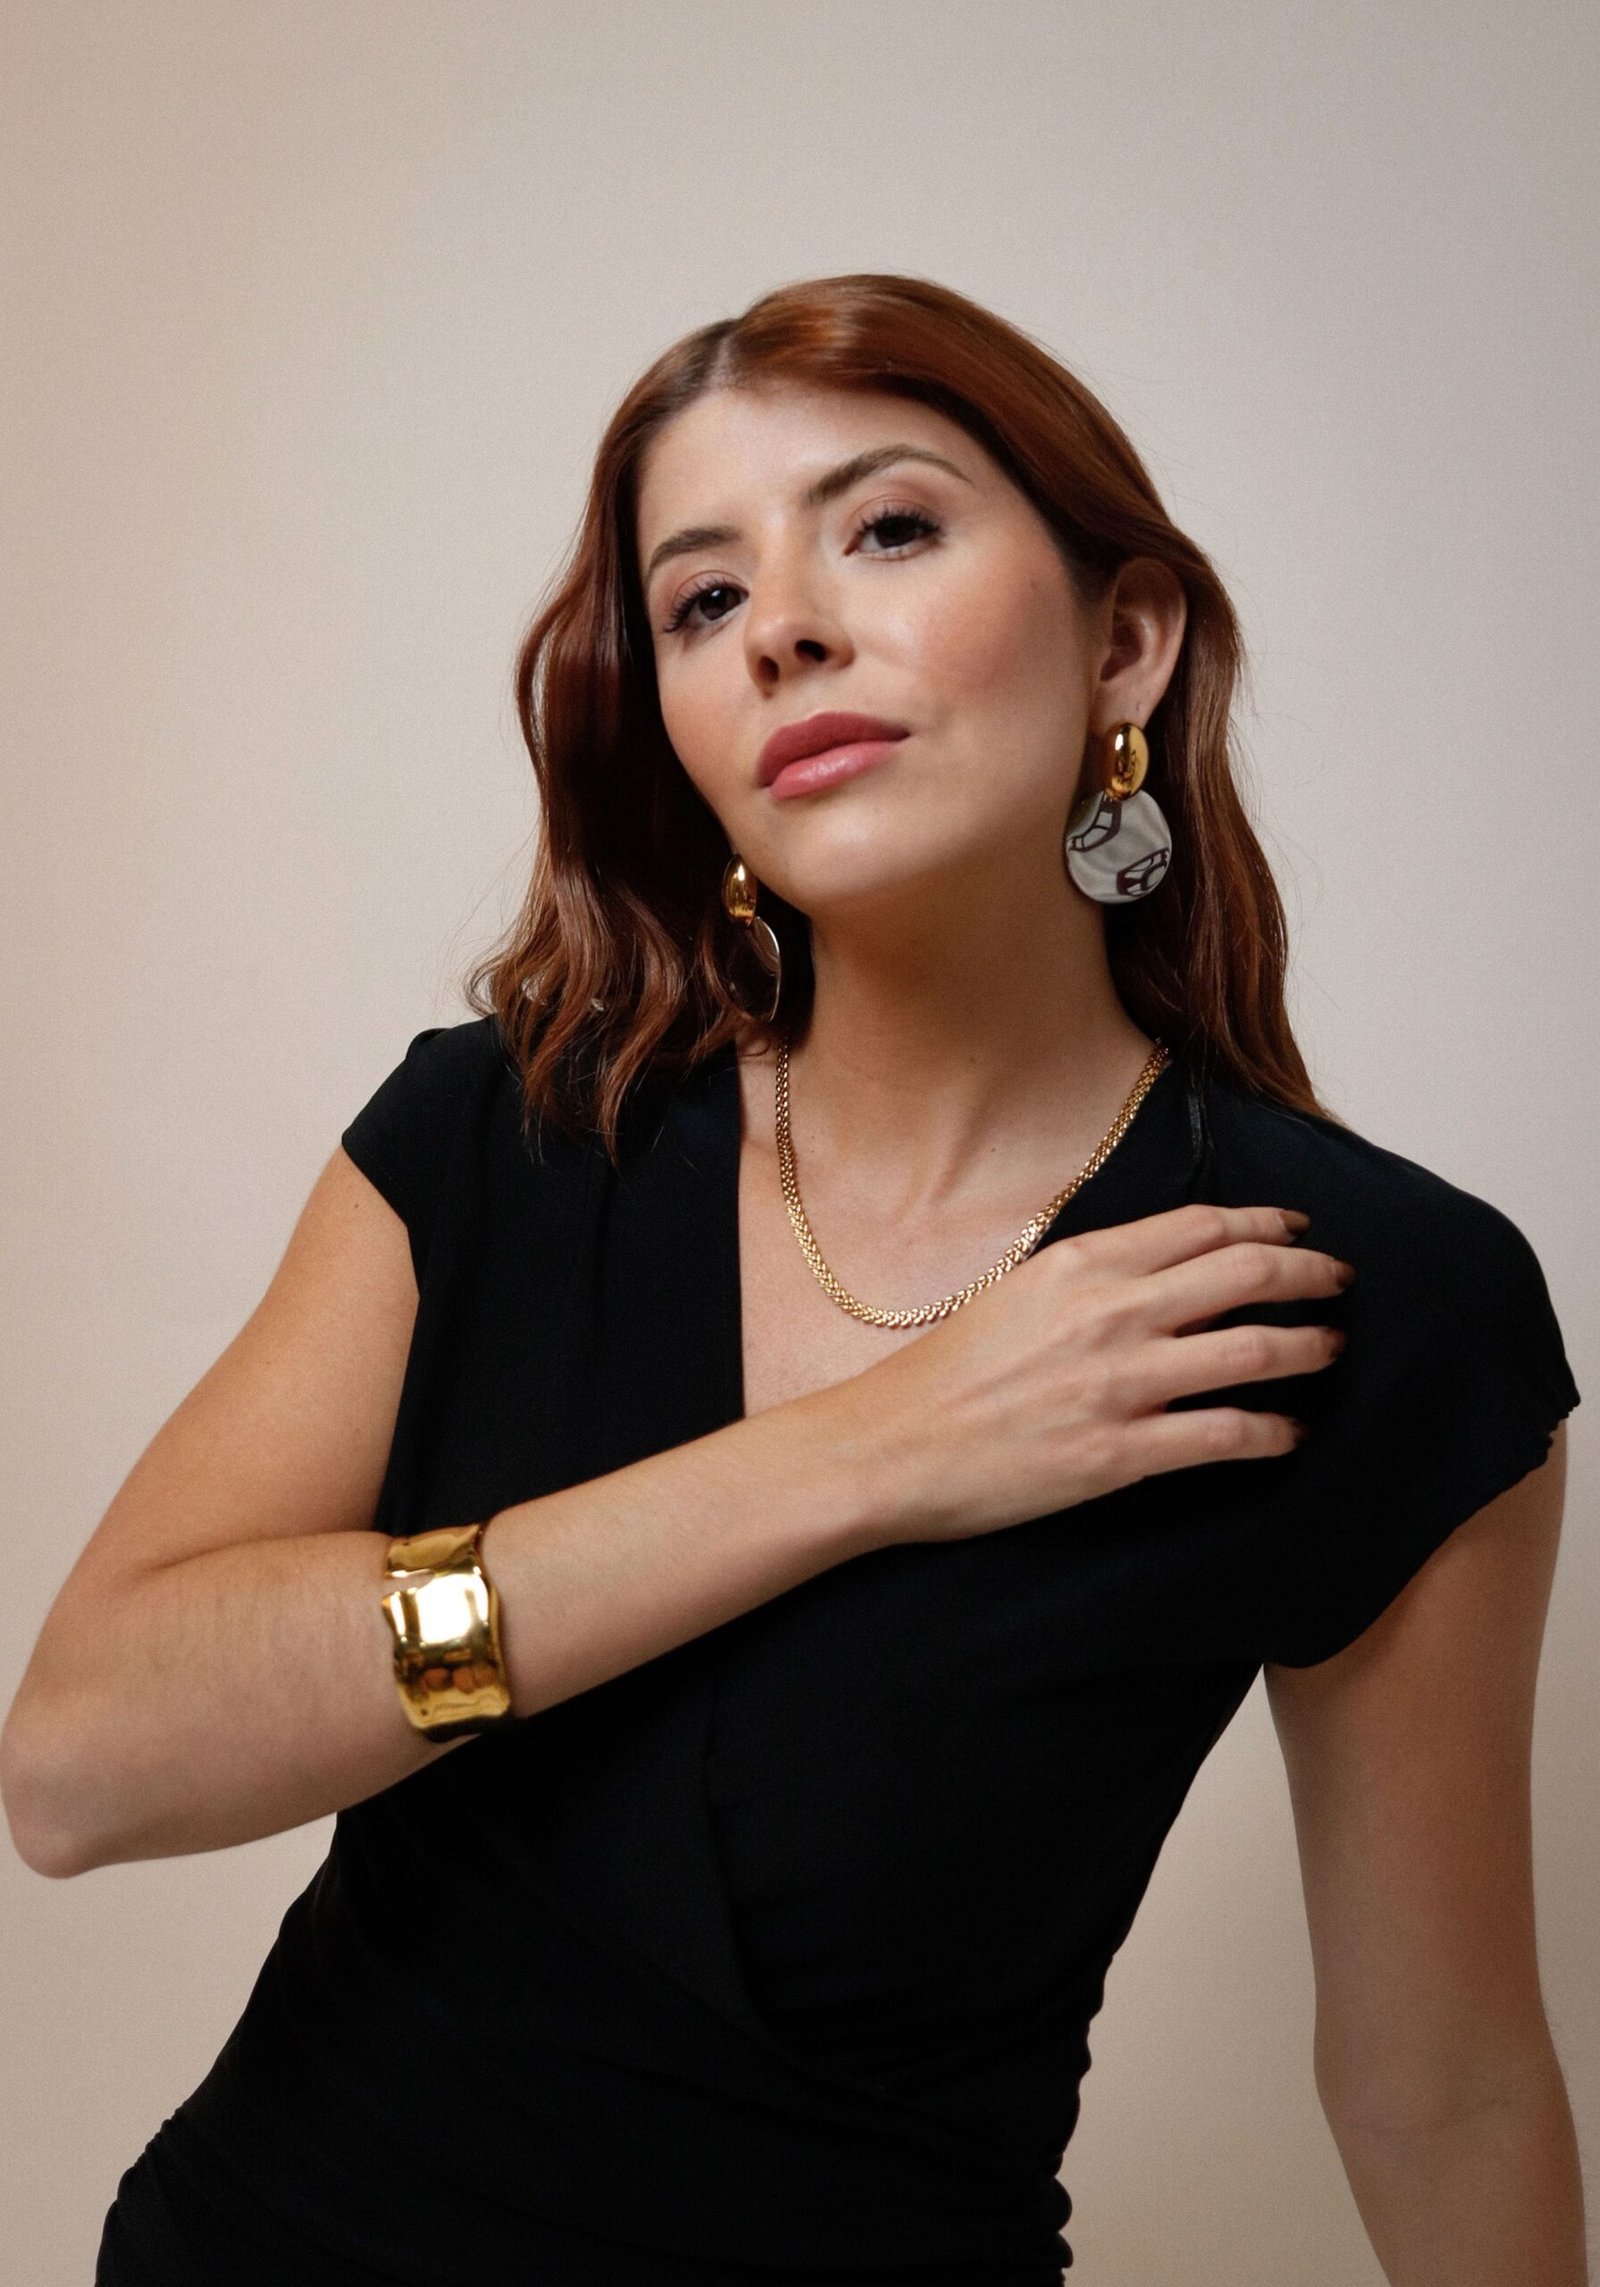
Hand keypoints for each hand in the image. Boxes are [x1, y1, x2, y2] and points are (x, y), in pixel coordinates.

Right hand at [843, 1203, 1349, 1544]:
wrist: (890, 1447)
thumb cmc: (947, 1376)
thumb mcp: (1018, 1292)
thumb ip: (1092, 1278)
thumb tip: (1161, 1271)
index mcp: (1082, 1264)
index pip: (1203, 1227)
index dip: (1266, 1226)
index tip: (1297, 1232)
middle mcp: (1110, 1313)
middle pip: (1246, 1274)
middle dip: (1310, 1275)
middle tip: (1339, 1283)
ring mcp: (1119, 1383)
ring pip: (1253, 1350)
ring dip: (1308, 1347)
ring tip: (1331, 1350)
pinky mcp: (1120, 1453)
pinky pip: (1225, 1436)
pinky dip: (1272, 1433)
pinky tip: (1289, 1435)